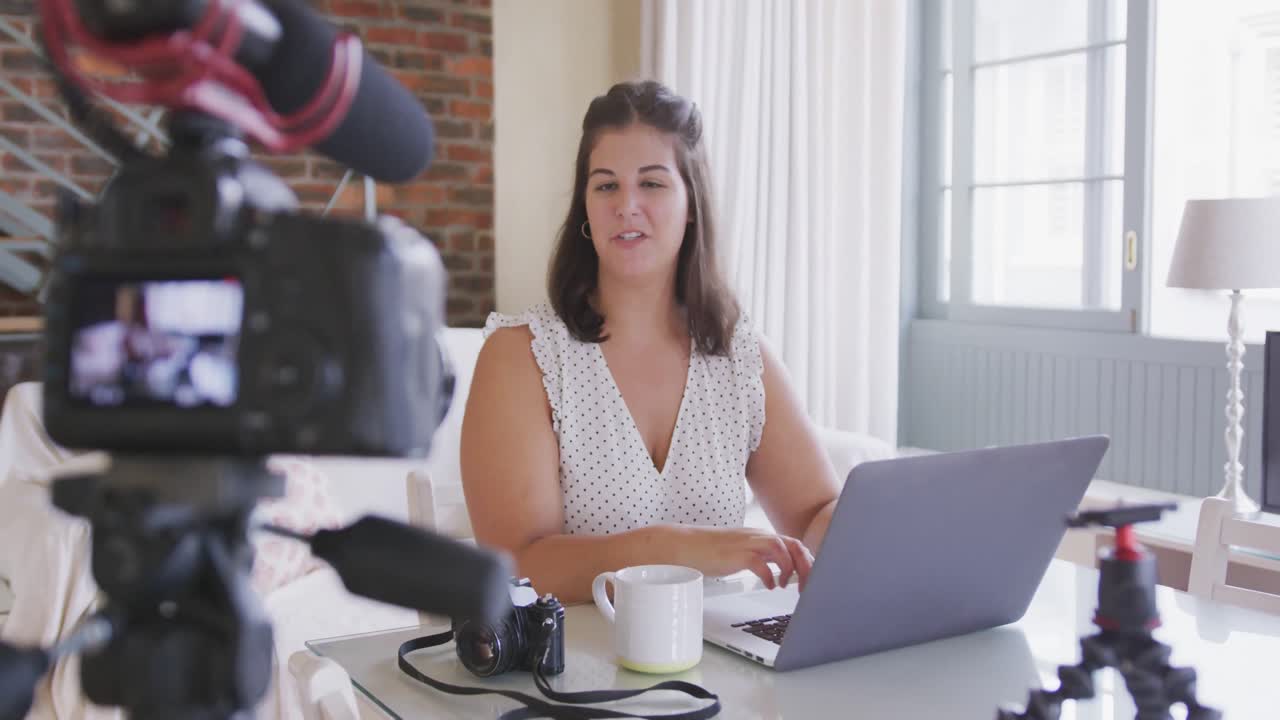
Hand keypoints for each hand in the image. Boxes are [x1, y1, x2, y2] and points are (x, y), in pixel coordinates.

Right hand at [656, 525, 814, 590]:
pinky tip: (768, 586)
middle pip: (795, 545)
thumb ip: (763, 556)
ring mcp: (748, 544)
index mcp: (762, 536)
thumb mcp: (744, 552)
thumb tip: (782, 571)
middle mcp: (759, 537)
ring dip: (790, 569)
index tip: (810, 579)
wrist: (686, 546)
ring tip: (785, 585)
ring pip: (783, 549)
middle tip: (806, 587)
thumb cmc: (712, 552)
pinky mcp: (737, 555)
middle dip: (806, 567)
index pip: (795, 544)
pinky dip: (769, 576)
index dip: (807, 562)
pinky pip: (761, 563)